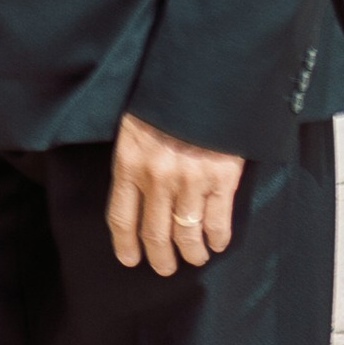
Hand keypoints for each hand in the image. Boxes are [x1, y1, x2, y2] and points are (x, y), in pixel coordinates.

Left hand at [106, 111, 241, 279]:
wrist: (203, 76)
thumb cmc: (165, 99)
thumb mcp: (134, 127)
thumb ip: (135, 160)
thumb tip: (137, 191)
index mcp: (130, 164)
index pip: (122, 218)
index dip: (126, 244)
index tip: (131, 259)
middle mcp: (157, 179)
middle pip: (154, 234)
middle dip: (160, 258)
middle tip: (165, 268)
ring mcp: (190, 182)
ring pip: (187, 235)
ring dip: (191, 253)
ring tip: (194, 258)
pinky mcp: (221, 179)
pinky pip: (217, 222)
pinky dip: (217, 239)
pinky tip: (216, 244)